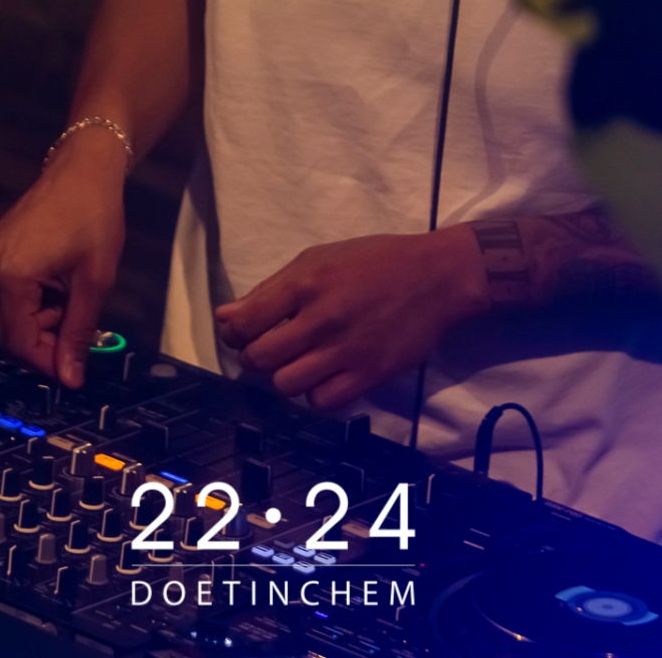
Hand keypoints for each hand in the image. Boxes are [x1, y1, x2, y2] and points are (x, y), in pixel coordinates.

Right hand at [0, 130, 127, 387]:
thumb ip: (79, 331)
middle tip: (78, 335)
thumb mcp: (95, 279)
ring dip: (37, 323)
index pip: (20, 341)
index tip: (74, 370)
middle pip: (6, 334)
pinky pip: (5, 295)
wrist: (83, 169)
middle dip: (42, 343)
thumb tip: (70, 377)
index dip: (47, 362)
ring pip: (5, 316)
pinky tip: (57, 289)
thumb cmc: (95, 216)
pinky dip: (30, 304)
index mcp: (13, 275)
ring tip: (71, 302)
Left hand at [213, 227, 489, 410]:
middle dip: (255, 357)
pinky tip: (325, 375)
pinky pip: (322, 401)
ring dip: (285, 377)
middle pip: (259, 359)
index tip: (242, 333)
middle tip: (271, 348)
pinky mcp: (369, 374)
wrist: (436, 278)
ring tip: (299, 362)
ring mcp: (346, 350)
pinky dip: (316, 393)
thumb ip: (270, 289)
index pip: (244, 324)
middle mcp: (322, 319)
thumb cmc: (374, 262)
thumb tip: (226, 317)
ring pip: (286, 385)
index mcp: (305, 284)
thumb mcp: (318, 259)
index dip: (234, 334)